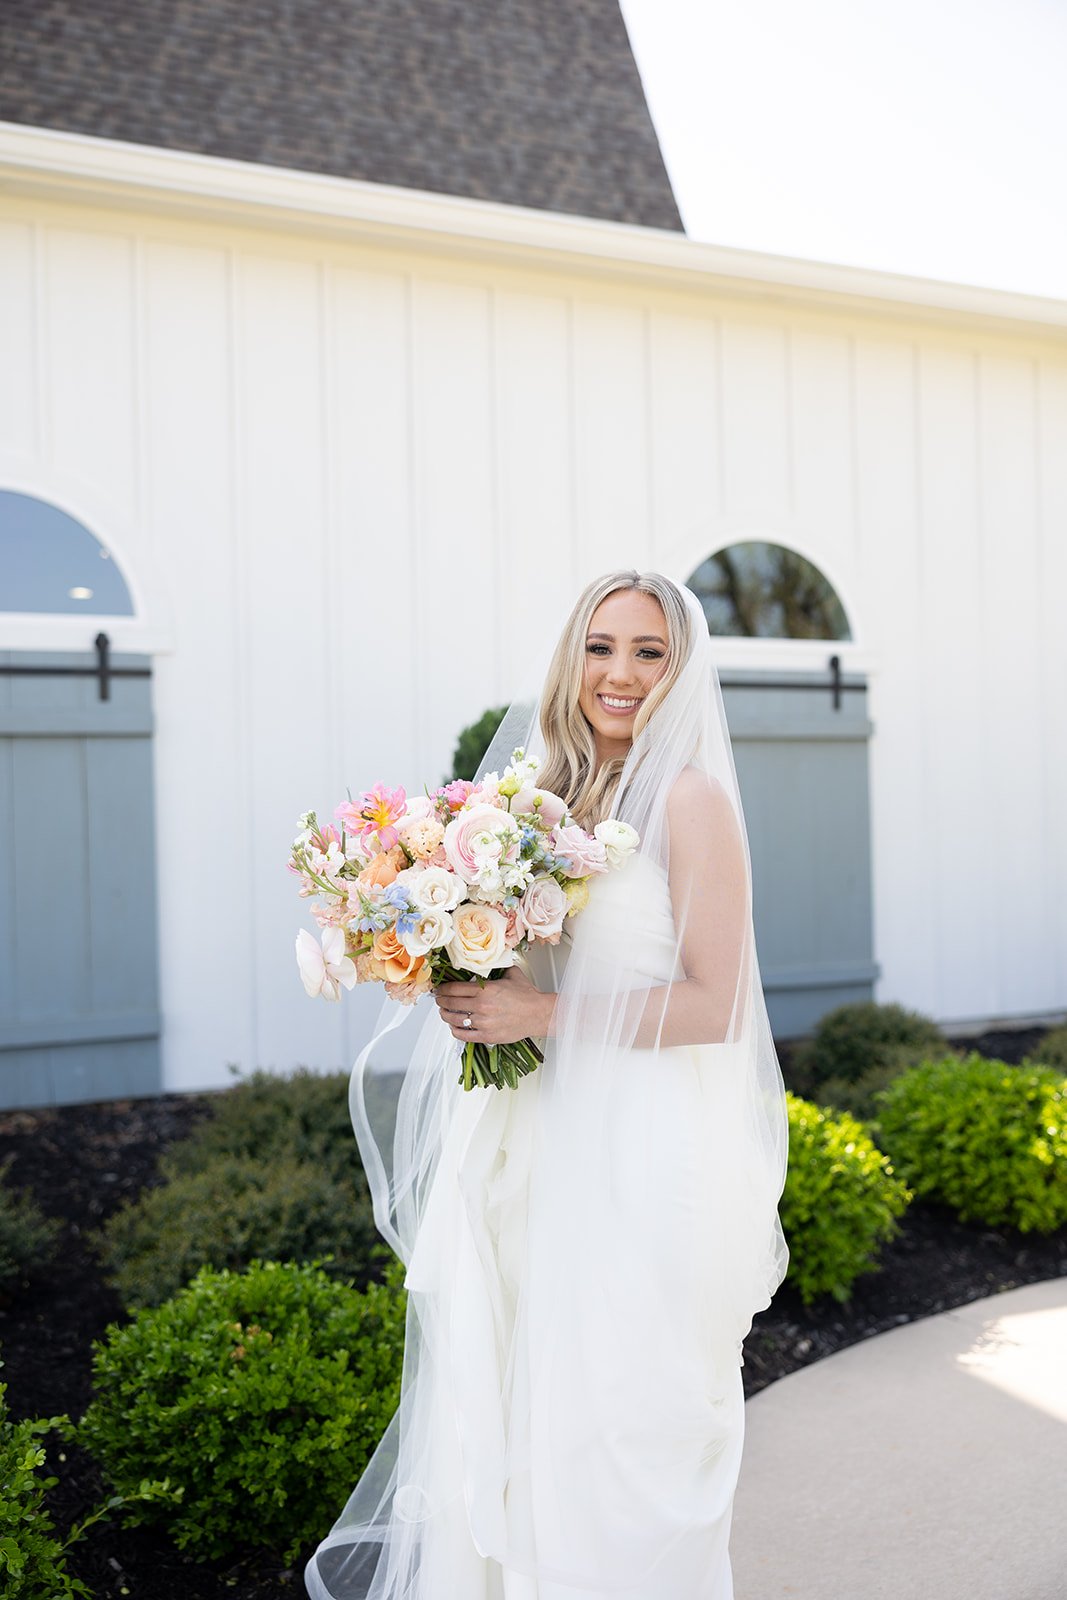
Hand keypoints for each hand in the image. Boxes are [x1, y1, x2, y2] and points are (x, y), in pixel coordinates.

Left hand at [434, 966, 552, 1045]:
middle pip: (450, 1004)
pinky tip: (454, 1027)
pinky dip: (455, 1031)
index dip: (442, 989)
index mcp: (485, 990)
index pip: (454, 989)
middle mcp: (482, 1006)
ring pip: (454, 1020)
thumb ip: (497, 967)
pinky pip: (463, 1035)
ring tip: (444, 1013)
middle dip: (441, 1001)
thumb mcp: (511, 974)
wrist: (539, 1014)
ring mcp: (483, 1022)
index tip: (439, 989)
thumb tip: (490, 960)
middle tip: (439, 999)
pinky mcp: (487, 1036)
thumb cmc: (527, 996)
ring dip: (445, 1016)